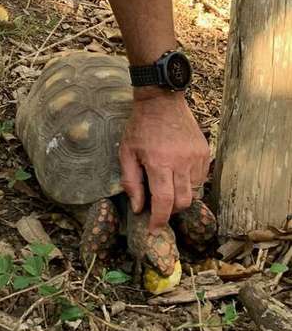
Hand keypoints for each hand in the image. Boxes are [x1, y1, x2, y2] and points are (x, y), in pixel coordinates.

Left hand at [119, 92, 209, 230]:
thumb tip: (138, 208)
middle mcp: (181, 161)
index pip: (164, 201)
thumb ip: (131, 182)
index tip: (154, 229)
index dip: (159, 219)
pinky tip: (176, 173)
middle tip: (158, 207)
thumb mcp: (126, 152)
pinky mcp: (204, 153)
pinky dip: (188, 183)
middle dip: (170, 210)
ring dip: (180, 196)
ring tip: (167, 185)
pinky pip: (199, 179)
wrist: (162, 101)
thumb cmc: (140, 127)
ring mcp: (196, 157)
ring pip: (193, 192)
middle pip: (182, 202)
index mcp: (159, 162)